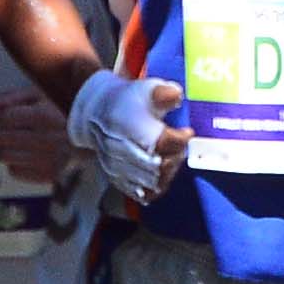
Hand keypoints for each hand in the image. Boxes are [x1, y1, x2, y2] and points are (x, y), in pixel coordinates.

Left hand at [0, 84, 68, 190]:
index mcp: (44, 116)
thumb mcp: (40, 96)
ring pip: (4, 156)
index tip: (16, 115)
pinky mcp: (49, 175)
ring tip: (21, 142)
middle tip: (16, 130)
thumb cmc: (62, 111)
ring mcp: (48, 159)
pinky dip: (17, 163)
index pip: (4, 118)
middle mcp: (46, 139)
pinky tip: (29, 155)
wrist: (94, 136)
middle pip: (0, 138)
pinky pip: (15, 171)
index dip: (5, 115)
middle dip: (4, 132)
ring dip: (8, 148)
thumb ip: (12, 97)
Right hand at [69, 68, 190, 206]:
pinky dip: (157, 186)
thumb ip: (162, 93)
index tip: (187, 132)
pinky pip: (143, 194)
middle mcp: (120, 151)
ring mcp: (118, 168)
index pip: (160, 142)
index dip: (180, 139)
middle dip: (176, 157)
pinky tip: (163, 174)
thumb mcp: (145, 89)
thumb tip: (176, 95)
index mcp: (127, 126)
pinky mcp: (118, 180)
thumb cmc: (127, 102)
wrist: (97, 116)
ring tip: (172, 157)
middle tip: (181, 146)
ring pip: (152, 182)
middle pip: (158, 166)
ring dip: (169, 171)